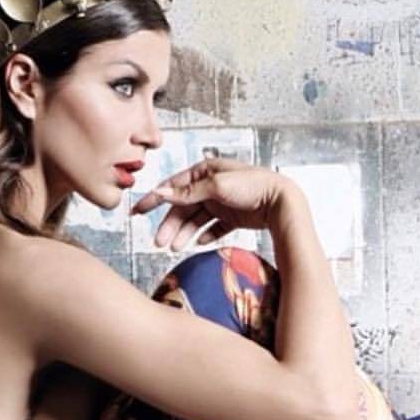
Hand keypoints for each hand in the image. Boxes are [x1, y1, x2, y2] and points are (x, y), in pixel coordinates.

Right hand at [130, 157, 297, 249]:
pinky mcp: (233, 217)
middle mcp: (212, 186)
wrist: (281, 201)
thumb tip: (162, 192)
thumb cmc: (253, 186)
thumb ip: (188, 192)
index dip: (155, 199)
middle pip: (184, 207)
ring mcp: (222, 202)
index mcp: (205, 171)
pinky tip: (199, 244)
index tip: (138, 212)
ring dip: (185, 233)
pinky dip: (205, 236)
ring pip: (197, 220)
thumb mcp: (217, 186)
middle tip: (159, 242)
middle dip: (170, 224)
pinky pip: (214, 228)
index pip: (173, 186)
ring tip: (176, 248)